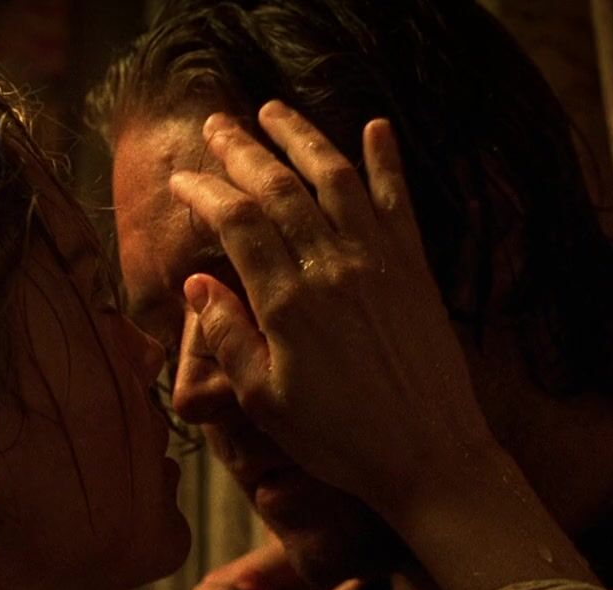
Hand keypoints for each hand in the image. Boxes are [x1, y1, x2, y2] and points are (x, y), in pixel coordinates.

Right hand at [168, 100, 494, 513]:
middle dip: (243, 151)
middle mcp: (332, 269)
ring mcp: (379, 263)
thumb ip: (229, 338)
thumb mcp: (266, 403)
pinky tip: (377, 128)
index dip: (206, 193)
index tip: (183, 179)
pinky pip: (399, 202)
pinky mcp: (415, 270)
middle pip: (279, 189)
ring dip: (303, 138)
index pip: (237, 224)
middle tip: (217, 124)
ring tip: (275, 110)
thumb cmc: (341, 439)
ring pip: (335, 180)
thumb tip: (197, 284)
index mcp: (288, 305)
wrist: (430, 456)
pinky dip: (387, 162)